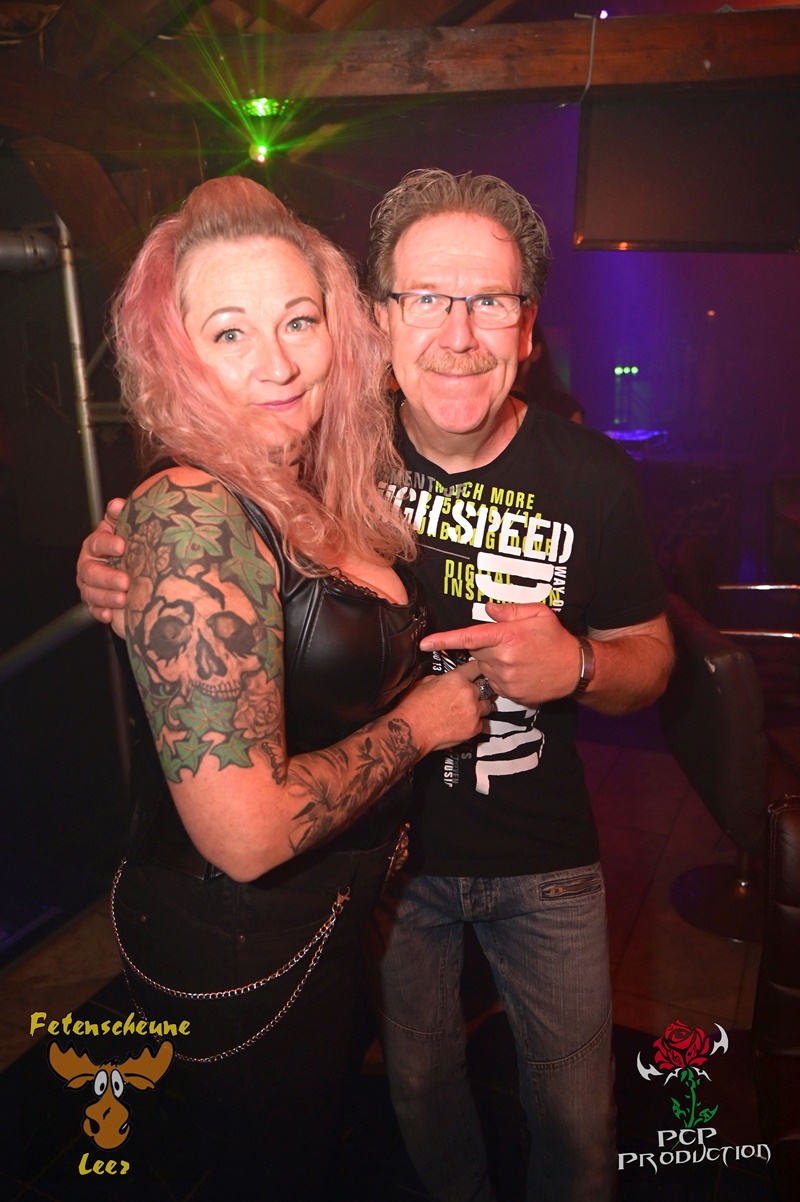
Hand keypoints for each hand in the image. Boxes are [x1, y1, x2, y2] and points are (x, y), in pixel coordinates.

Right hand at [76, 498, 129, 632]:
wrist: (129, 562)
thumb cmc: (127, 543)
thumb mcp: (124, 527)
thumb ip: (120, 515)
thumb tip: (118, 504)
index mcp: (95, 544)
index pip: (97, 543)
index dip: (107, 544)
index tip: (122, 546)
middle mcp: (88, 564)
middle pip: (91, 572)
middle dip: (107, 577)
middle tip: (125, 581)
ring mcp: (90, 585)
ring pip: (91, 592)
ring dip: (106, 597)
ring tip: (122, 599)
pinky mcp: (95, 602)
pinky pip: (93, 609)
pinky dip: (101, 613)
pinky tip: (110, 615)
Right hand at [400, 660, 491, 754]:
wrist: (412, 730)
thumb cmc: (414, 709)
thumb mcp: (424, 682)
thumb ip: (441, 678)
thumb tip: (445, 679)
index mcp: (456, 679)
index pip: (476, 667)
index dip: (477, 669)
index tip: (478, 671)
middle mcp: (468, 694)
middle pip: (484, 687)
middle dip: (477, 691)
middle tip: (468, 695)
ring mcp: (473, 712)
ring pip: (488, 706)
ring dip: (480, 706)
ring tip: (468, 710)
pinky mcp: (474, 729)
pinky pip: (484, 723)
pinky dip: (477, 723)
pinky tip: (466, 723)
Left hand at [419, 601, 580, 708]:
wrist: (574, 669)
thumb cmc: (556, 639)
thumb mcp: (538, 614)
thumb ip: (510, 610)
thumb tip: (488, 610)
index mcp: (507, 636)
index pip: (468, 638)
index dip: (444, 640)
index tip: (425, 643)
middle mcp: (503, 659)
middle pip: (476, 652)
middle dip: (485, 646)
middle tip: (507, 642)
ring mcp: (506, 679)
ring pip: (484, 668)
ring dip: (493, 662)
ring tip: (517, 658)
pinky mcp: (510, 694)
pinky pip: (494, 683)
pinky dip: (501, 676)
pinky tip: (519, 670)